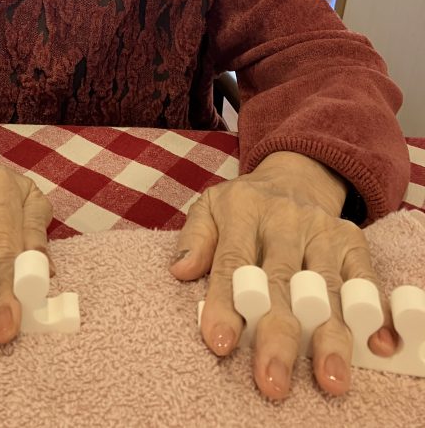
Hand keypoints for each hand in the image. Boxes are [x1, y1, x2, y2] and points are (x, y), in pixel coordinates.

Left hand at [170, 152, 396, 398]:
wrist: (295, 175)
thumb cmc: (244, 206)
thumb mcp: (210, 207)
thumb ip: (195, 238)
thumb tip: (180, 270)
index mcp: (243, 210)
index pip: (232, 261)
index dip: (226, 303)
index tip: (221, 343)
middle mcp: (284, 219)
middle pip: (280, 281)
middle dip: (278, 333)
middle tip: (273, 378)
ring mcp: (321, 229)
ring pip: (325, 286)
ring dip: (328, 334)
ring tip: (328, 376)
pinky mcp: (351, 240)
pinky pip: (363, 278)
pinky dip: (370, 311)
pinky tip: (373, 343)